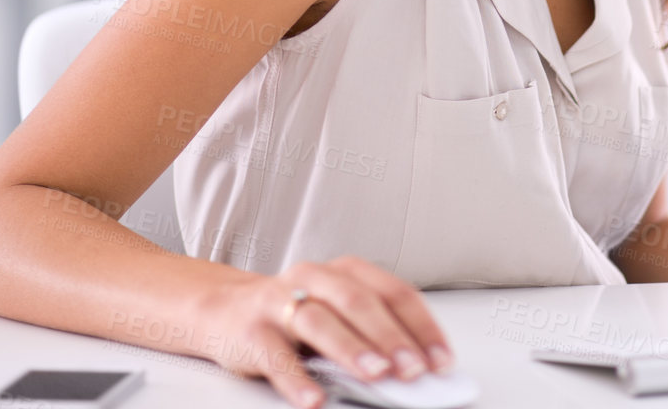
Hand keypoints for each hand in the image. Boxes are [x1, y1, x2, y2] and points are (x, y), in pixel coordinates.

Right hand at [198, 256, 452, 406]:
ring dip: (352, 350)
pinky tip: (315, 399)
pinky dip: (297, 379)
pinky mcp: (252, 331)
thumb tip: (414, 367)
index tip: (441, 359)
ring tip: (376, 376)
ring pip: (320, 322)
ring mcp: (281, 302)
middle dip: (390, 338)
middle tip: (413, 369)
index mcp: (346, 271)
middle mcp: (315, 278)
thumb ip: (370, 334)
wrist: (225, 310)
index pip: (394, 293)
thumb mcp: (336, 314)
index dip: (421, 326)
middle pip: (359, 303)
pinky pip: (276, 356)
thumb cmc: (294, 315)